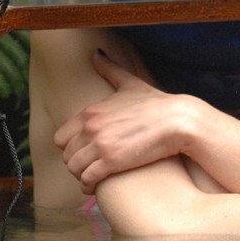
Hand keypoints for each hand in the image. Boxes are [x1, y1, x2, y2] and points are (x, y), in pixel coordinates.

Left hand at [53, 50, 200, 193]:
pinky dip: (88, 186)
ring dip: (81, 176)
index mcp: (91, 111)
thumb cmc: (156, 103)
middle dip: (76, 163)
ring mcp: (100, 145)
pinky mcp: (112, 162)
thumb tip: (96, 53)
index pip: (61, 137)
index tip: (82, 151)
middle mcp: (91, 127)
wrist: (178, 121)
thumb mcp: (129, 84)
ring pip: (74, 169)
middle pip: (66, 156)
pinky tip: (95, 187)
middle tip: (88, 167)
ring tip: (91, 179)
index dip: (70, 147)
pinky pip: (87, 180)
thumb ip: (110, 70)